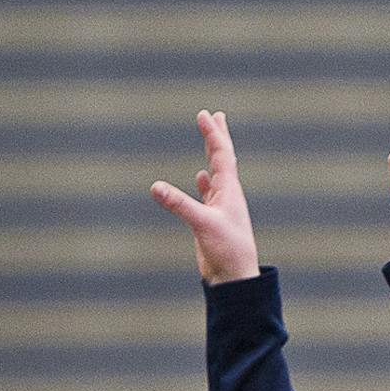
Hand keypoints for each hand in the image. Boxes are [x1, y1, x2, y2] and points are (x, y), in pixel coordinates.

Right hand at [150, 109, 260, 283]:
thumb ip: (179, 205)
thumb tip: (155, 186)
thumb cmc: (226, 250)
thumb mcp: (202, 224)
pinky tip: (201, 177)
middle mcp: (227, 195)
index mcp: (230, 191)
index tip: (206, 113)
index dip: (213, 133)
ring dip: (213, 156)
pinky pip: (208, 194)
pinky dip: (205, 182)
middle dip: (217, 136)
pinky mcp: (212, 220)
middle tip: (214, 115)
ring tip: (212, 140)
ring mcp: (220, 207)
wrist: (234, 277)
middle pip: (223, 158)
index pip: (222, 155)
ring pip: (216, 174)